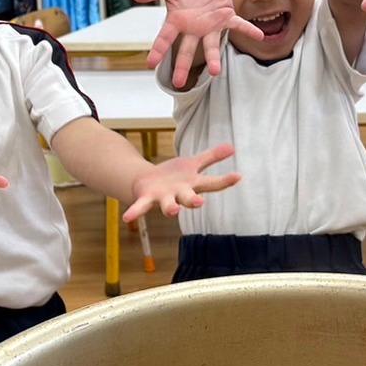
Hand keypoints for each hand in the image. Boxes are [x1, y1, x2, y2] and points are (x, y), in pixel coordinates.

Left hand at [124, 143, 240, 221]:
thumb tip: (232, 147)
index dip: (225, 180)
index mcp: (192, 185)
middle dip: (193, 200)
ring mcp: (164, 198)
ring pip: (169, 205)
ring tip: (173, 211)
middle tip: (199, 202)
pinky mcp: (147, 198)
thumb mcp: (192, 164)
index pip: (211, 182)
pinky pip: (141, 207)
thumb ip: (211, 157)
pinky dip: (135, 213)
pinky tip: (128, 218)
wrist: (148, 183)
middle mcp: (180, 194)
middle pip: (189, 198)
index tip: (238, 176)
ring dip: (171, 208)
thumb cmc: (174, 176)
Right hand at [134, 0, 264, 87]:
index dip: (158, 50)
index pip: (165, 38)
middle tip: (179, 84)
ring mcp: (210, 25)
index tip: (150, 65)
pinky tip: (260, 35)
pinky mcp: (226, 17)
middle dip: (182, 66)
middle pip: (186, 50)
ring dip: (214, 59)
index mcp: (177, 20)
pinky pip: (238, 25)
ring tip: (216, 73)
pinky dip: (248, 30)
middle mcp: (193, 28)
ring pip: (211, 45)